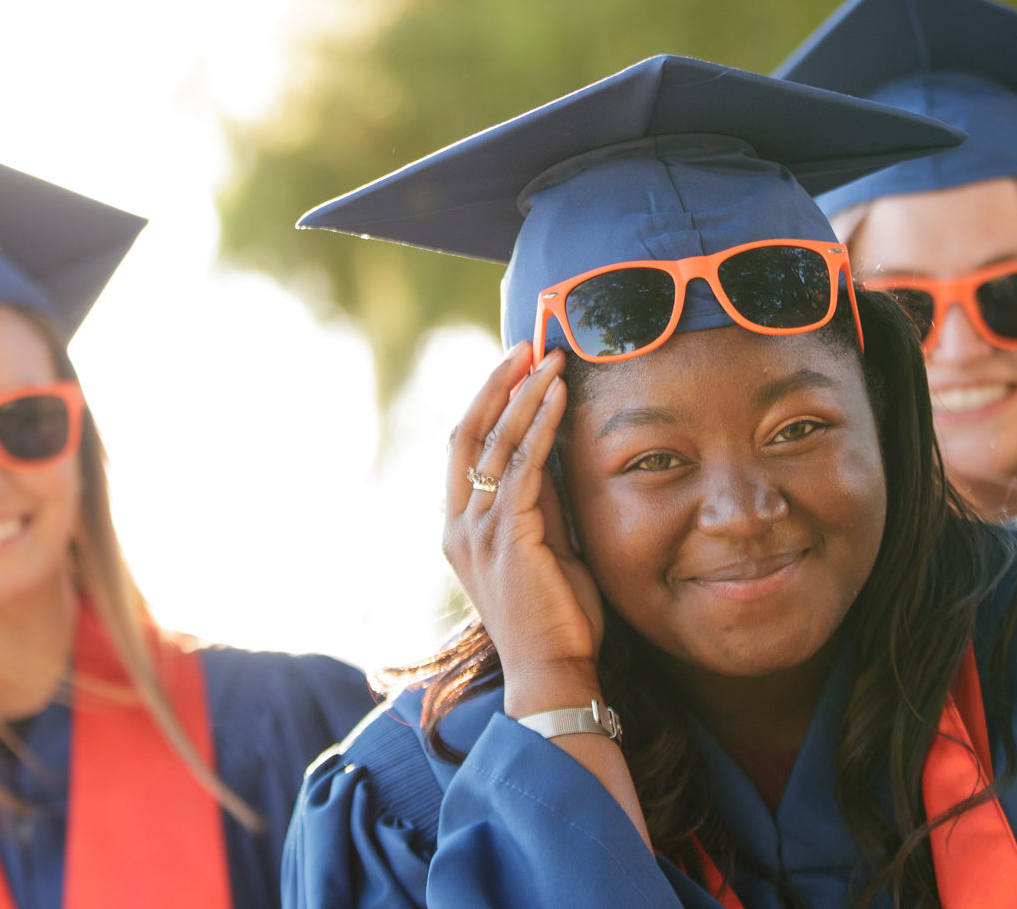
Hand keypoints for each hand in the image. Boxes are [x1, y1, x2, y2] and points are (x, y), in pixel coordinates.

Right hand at [443, 343, 605, 715]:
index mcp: (459, 529)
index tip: (514, 367)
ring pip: (494, 442)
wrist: (553, 671)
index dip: (485, 403)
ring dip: (524, 394)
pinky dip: (539, 424)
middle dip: (495, 384)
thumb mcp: (546, 547)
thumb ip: (542, 503)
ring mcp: (477, 531)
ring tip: (549, 358)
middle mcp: (458, 525)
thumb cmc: (556, 619)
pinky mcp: (507, 536)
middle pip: (466, 433)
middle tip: (525, 345)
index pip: (463, 449)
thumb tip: (555, 451)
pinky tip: (558, 396)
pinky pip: (522, 465)